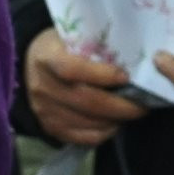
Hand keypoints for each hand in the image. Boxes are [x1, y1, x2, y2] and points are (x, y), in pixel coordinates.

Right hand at [24, 28, 145, 146]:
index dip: (101, 75)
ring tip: (132, 113)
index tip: (126, 77)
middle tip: (142, 105)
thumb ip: (97, 47)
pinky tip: (115, 123)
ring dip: (115, 120)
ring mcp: (44, 110)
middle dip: (120, 106)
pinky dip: (104, 133)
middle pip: (84, 101)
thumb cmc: (63, 47)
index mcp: (47, 57)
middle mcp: (42, 86)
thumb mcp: (75, 37)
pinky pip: (82, 138)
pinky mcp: (49, 127)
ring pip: (86, 122)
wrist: (31, 64)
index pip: (72, 69)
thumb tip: (134, 64)